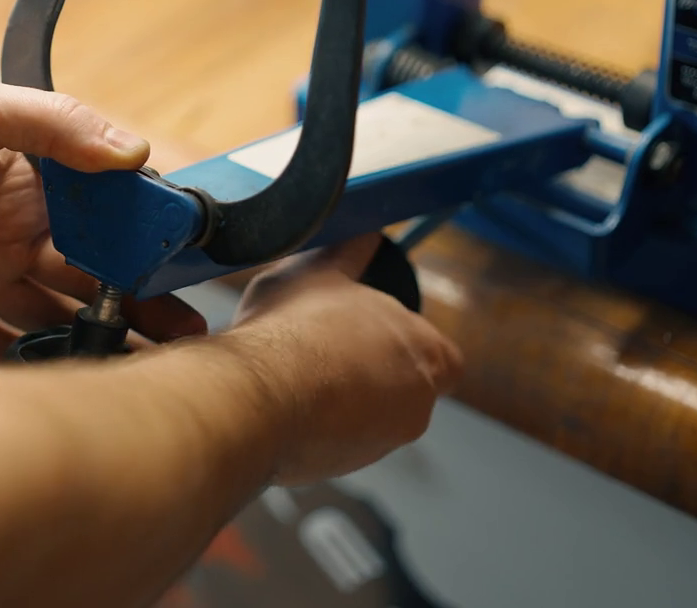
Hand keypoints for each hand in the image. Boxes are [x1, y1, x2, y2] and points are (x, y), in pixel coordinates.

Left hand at [0, 58, 206, 360]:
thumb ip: (53, 125)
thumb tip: (134, 149)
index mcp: (27, 180)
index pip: (107, 217)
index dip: (151, 244)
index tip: (199, 272)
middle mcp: (6, 230)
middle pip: (91, 278)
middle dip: (142, 307)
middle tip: (193, 343)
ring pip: (50, 320)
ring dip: (94, 346)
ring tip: (144, 380)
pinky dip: (25, 370)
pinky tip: (62, 392)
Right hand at [231, 234, 462, 483]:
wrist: (255, 396)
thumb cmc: (293, 330)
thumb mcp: (321, 269)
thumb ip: (351, 252)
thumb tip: (365, 231)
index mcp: (428, 352)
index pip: (441, 353)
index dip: (405, 339)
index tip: (369, 329)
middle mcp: (418, 403)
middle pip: (404, 384)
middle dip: (369, 368)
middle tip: (324, 347)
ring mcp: (382, 441)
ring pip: (371, 415)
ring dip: (343, 398)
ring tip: (295, 374)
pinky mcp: (345, 466)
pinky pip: (340, 441)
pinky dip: (319, 425)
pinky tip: (283, 402)